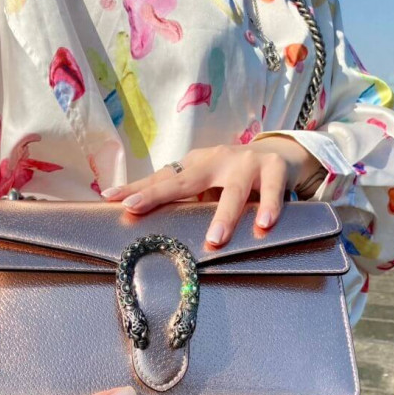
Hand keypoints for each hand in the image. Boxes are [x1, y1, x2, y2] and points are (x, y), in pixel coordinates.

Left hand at [101, 136, 326, 246]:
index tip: (110, 199)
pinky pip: (272, 190)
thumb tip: (144, 222)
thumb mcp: (206, 185)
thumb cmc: (234, 177)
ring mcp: (246, 163)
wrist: (282, 154)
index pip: (162, 179)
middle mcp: (216, 160)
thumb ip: (182, 200)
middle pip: (184, 179)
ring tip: (215, 240)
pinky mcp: (274, 169)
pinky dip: (268, 206)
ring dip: (224, 215)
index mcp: (196, 164)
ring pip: (233, 191)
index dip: (137, 189)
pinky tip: (263, 223)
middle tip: (135, 207)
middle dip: (158, 193)